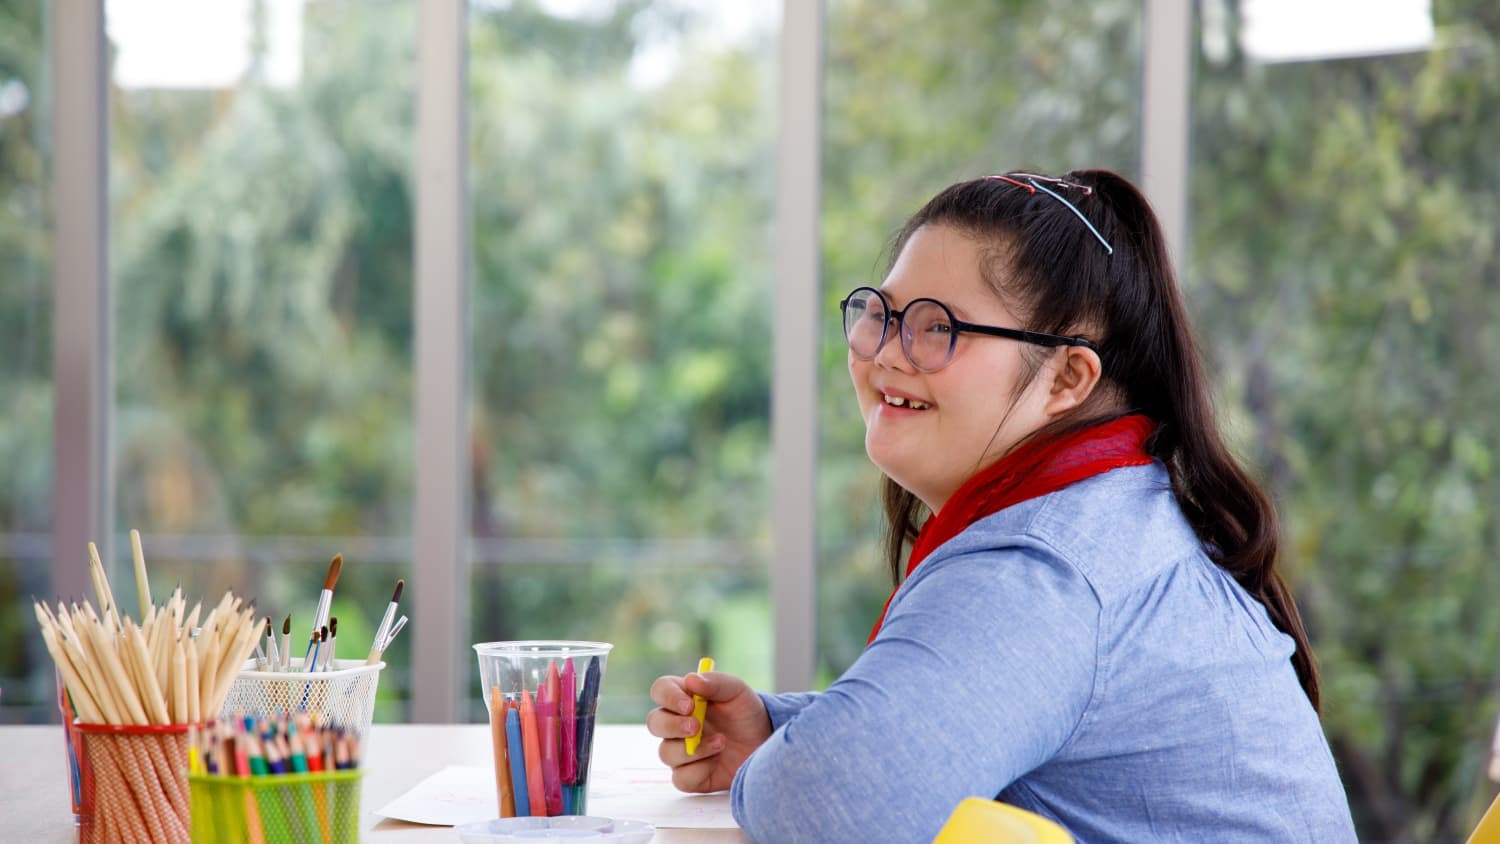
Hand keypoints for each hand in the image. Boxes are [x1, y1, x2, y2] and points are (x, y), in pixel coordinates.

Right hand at [646, 670, 771, 792]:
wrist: (764, 743)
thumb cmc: (746, 713)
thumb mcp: (737, 691)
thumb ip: (715, 683)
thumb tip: (691, 680)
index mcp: (683, 698)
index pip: (660, 690)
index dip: (668, 697)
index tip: (689, 705)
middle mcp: (676, 724)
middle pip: (655, 723)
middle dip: (673, 726)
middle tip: (696, 727)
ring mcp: (681, 751)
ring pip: (666, 753)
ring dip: (693, 750)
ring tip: (721, 743)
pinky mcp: (690, 776)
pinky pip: (681, 778)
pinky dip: (698, 771)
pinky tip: (716, 762)